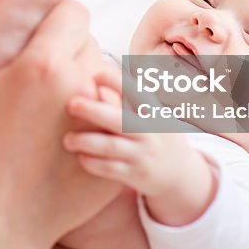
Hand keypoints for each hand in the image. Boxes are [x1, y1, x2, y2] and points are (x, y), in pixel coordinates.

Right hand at [0, 0, 122, 248]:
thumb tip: (5, 19)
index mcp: (43, 66)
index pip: (72, 11)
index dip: (53, 18)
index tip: (38, 36)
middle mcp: (83, 86)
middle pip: (89, 43)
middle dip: (66, 51)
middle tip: (38, 80)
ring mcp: (106, 120)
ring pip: (105, 77)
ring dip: (85, 82)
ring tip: (54, 110)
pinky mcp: (118, 148)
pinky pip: (114, 113)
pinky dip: (98, 116)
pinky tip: (67, 136)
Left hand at [65, 87, 217, 226]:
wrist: (181, 174)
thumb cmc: (157, 135)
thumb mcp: (153, 115)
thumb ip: (129, 99)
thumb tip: (95, 72)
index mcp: (154, 112)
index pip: (137, 92)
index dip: (117, 82)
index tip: (95, 74)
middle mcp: (151, 132)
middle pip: (120, 120)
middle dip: (94, 111)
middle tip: (71, 104)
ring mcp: (144, 155)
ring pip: (113, 147)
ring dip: (87, 142)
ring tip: (68, 139)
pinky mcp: (137, 176)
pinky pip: (112, 170)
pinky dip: (94, 164)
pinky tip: (81, 157)